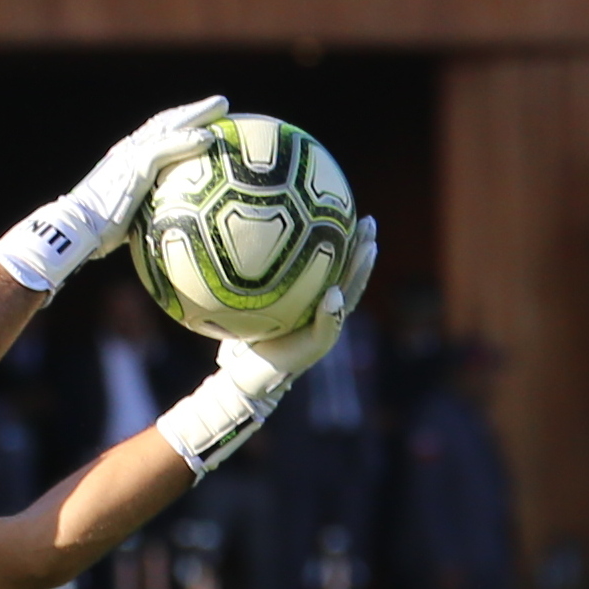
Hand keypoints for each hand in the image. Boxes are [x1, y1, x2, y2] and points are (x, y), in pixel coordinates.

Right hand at [0, 93, 230, 292]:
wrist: (77, 231)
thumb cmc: (98, 234)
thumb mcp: (127, 222)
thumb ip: (147, 216)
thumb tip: (169, 233)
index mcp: (126, 161)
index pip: (156, 135)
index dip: (179, 125)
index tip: (203, 120)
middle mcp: (128, 152)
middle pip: (166, 122)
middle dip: (193, 110)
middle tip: (221, 104)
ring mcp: (131, 157)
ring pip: (168, 126)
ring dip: (196, 114)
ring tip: (222, 106)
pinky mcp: (134, 168)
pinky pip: (165, 150)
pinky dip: (187, 141)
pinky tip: (209, 137)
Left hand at [159, 225, 379, 476]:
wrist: (245, 377)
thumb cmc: (241, 340)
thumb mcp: (242, 305)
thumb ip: (245, 277)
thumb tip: (219, 235)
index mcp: (312, 298)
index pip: (335, 265)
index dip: (347, 241)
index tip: (351, 211)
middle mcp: (324, 311)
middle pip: (351, 276)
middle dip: (364, 250)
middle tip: (369, 222)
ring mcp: (325, 328)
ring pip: (349, 296)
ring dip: (360, 274)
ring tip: (368, 249)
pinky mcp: (317, 346)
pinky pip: (327, 326)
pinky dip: (331, 312)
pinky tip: (333, 295)